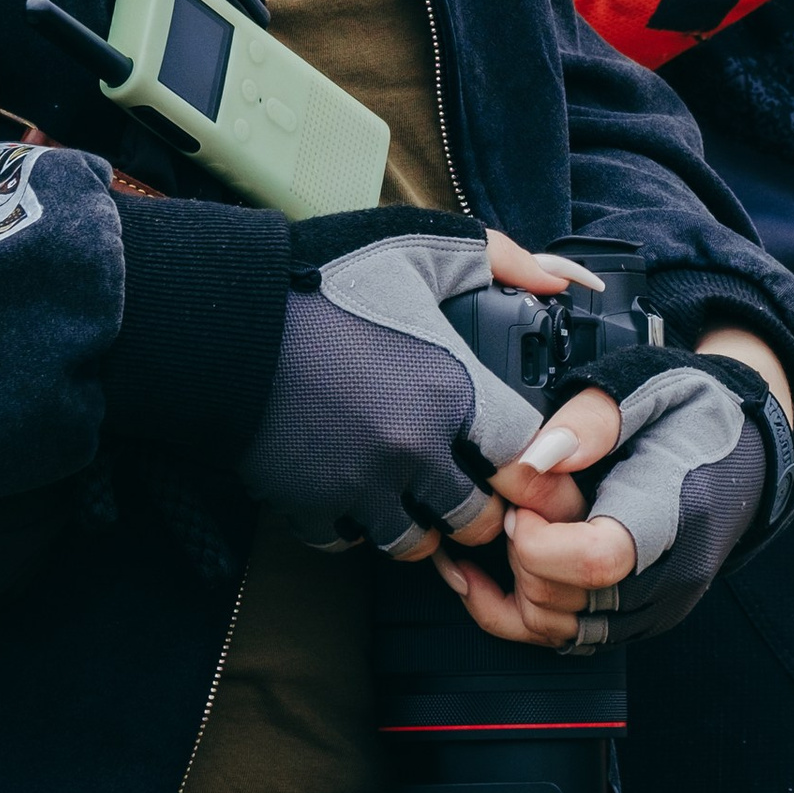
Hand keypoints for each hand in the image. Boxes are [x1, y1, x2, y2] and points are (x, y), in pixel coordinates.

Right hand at [237, 216, 550, 556]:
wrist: (230, 313)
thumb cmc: (326, 276)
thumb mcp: (421, 247)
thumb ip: (501, 260)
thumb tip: (563, 281)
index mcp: (453, 388)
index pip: (526, 459)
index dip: (524, 458)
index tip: (505, 450)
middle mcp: (416, 449)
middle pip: (477, 518)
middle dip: (475, 504)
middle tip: (461, 482)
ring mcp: (362, 484)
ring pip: (417, 545)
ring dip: (419, 523)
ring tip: (407, 491)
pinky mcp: (312, 505)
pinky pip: (350, 544)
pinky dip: (355, 526)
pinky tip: (352, 489)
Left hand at [445, 328, 793, 649]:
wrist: (746, 443)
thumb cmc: (694, 410)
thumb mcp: (644, 387)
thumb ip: (589, 420)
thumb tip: (535, 459)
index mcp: (672, 515)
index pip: (596, 563)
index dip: (539, 539)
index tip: (522, 500)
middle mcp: (667, 576)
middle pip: (566, 602)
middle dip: (520, 552)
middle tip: (517, 502)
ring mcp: (653, 605)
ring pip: (557, 629)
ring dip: (515, 583)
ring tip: (513, 527)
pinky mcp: (637, 618)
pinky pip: (566, 637)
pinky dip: (519, 611)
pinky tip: (491, 574)